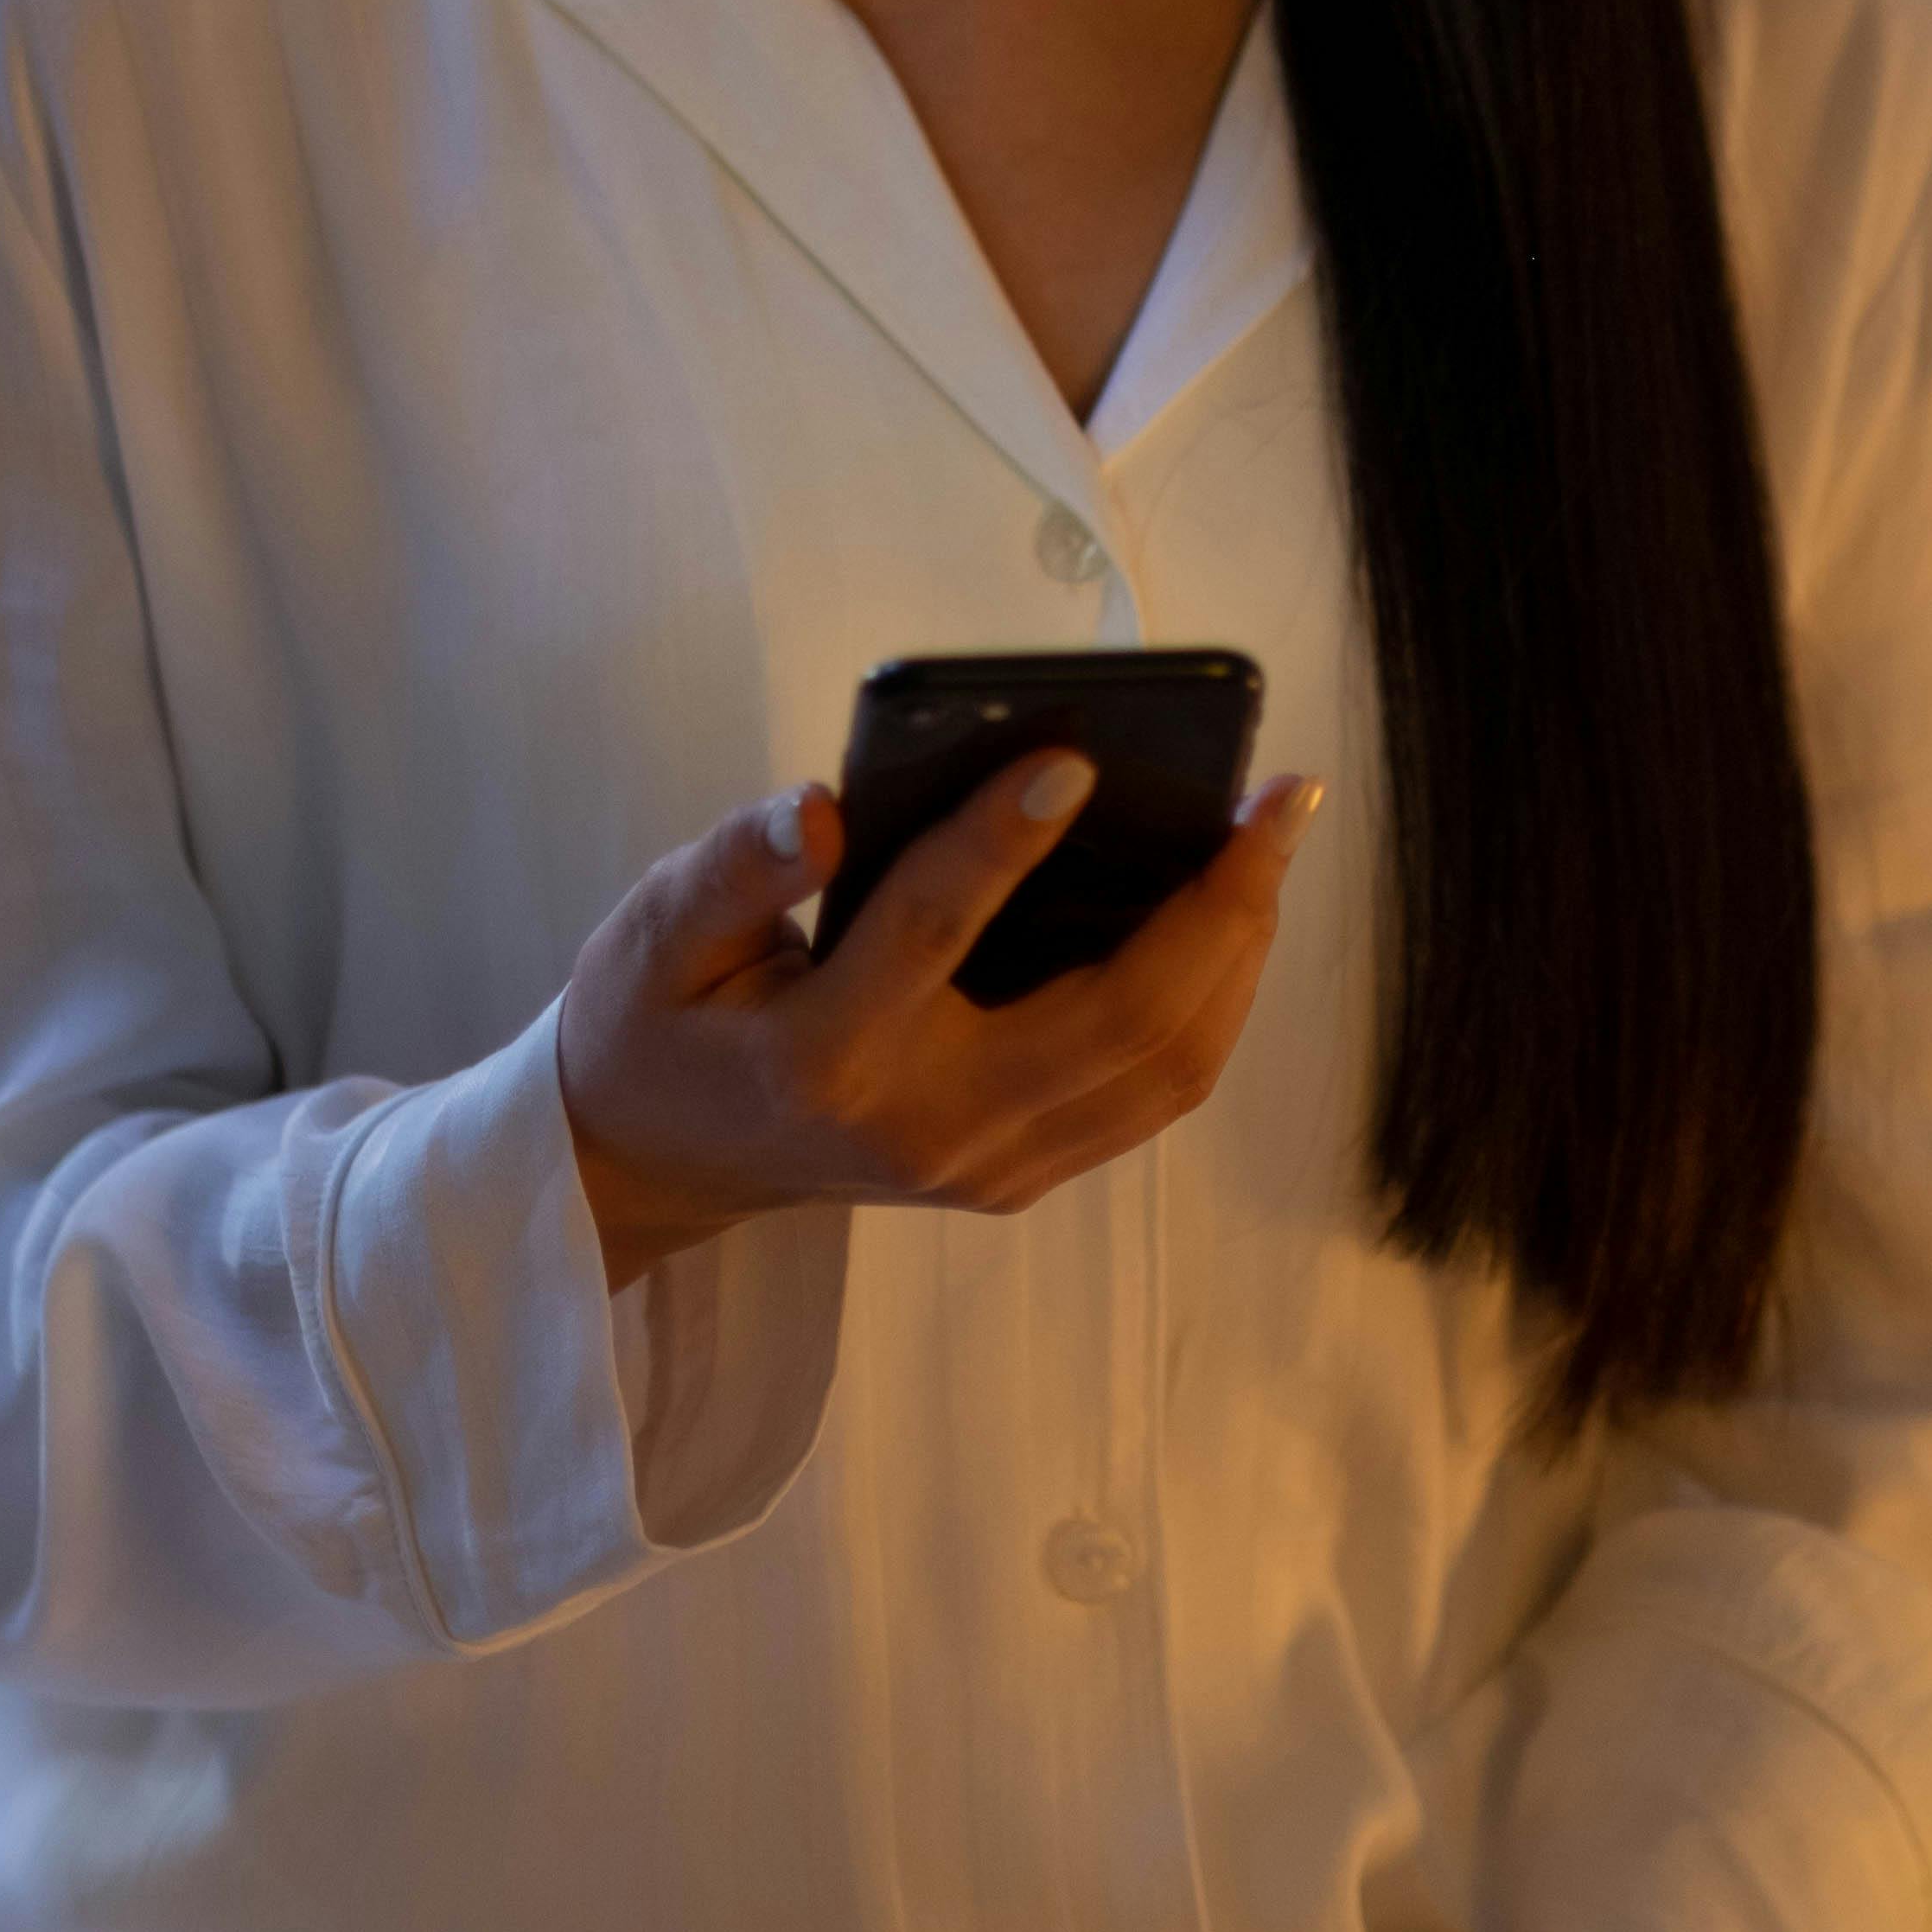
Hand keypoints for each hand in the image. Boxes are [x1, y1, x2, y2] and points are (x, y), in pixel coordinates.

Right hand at [556, 751, 1323, 1296]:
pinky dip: (1213, 1002)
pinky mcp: (1018, 1175)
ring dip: (1239, 951)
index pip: (932, 932)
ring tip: (1273, 840)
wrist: (655, 1165)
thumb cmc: (660, 1024)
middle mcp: (925, 1124)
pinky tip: (1233, 916)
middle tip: (1277, 796)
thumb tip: (819, 807)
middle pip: (1114, 1020)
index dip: (1004, 839)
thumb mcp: (654, 933)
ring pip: (1162, 1067)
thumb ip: (735, 868)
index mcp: (826, 1056)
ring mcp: (985, 1166)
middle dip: (1217, 902)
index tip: (1075, 756)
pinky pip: (1151, 1093)